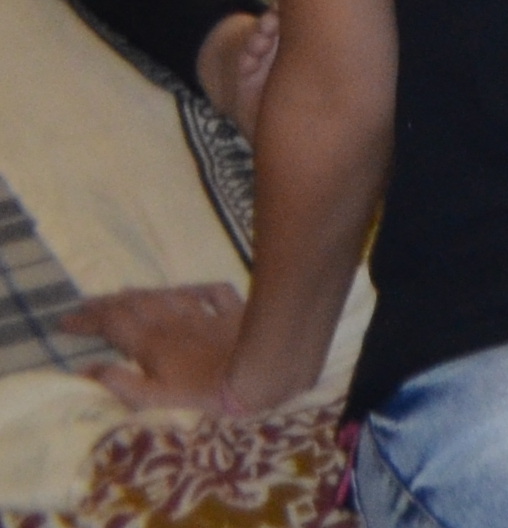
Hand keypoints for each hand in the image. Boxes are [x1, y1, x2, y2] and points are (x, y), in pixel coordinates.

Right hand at [63, 285, 246, 413]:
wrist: (260, 382)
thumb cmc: (203, 400)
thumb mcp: (152, 401)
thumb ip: (118, 384)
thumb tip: (85, 368)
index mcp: (153, 344)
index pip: (112, 324)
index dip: (88, 321)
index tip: (65, 321)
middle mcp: (176, 323)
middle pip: (137, 304)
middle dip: (108, 303)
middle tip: (87, 303)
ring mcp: (208, 315)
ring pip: (169, 295)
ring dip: (144, 293)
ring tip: (125, 292)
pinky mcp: (237, 313)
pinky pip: (214, 291)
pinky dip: (196, 288)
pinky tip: (188, 289)